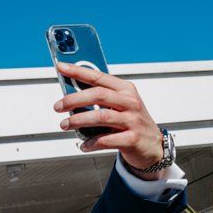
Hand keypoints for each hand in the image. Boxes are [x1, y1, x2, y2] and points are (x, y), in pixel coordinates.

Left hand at [53, 62, 164, 178]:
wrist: (153, 145)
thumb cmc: (132, 122)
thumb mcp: (120, 105)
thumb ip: (101, 98)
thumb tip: (71, 96)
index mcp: (125, 89)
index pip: (98, 76)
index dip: (78, 71)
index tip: (62, 67)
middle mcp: (130, 102)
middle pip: (98, 95)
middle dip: (74, 100)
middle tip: (58, 106)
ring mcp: (132, 120)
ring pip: (101, 117)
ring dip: (78, 121)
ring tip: (65, 124)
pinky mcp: (132, 139)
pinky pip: (106, 140)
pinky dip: (91, 143)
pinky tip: (83, 145)